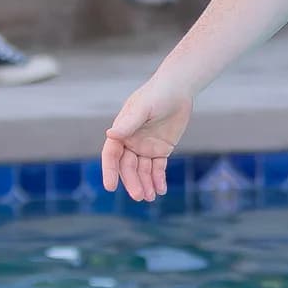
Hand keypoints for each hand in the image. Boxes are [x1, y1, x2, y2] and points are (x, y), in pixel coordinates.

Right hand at [102, 76, 193, 201]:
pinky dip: (159, 179)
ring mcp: (145, 147)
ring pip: (143, 170)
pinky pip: (158, 168)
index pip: (112, 155)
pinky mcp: (161, 150)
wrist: (178, 90)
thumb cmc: (157, 94)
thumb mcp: (142, 108)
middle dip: (133, 182)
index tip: (110, 187)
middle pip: (128, 167)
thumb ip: (128, 123)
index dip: (110, 171)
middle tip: (139, 196)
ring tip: (151, 198)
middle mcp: (131, 142)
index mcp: (121, 132)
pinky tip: (161, 190)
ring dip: (145, 184)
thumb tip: (110, 135)